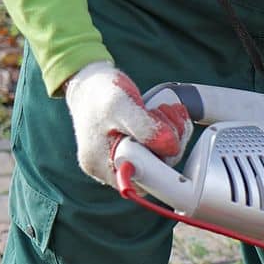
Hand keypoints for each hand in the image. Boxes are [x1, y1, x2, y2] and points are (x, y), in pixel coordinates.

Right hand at [63, 61, 191, 186]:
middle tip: (164, 113)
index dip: (163, 158)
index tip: (165, 133)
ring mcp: (125, 160)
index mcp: (102, 165)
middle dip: (170, 141)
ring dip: (173, 134)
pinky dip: (170, 133)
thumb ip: (145, 127)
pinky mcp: (135, 151)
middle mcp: (112, 169)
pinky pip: (160, 150)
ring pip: (162, 158)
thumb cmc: (99, 93)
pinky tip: (167, 115)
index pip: (145, 179)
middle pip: (157, 169)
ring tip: (164, 110)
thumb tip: (171, 147)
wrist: (90, 84)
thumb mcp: (120, 104)